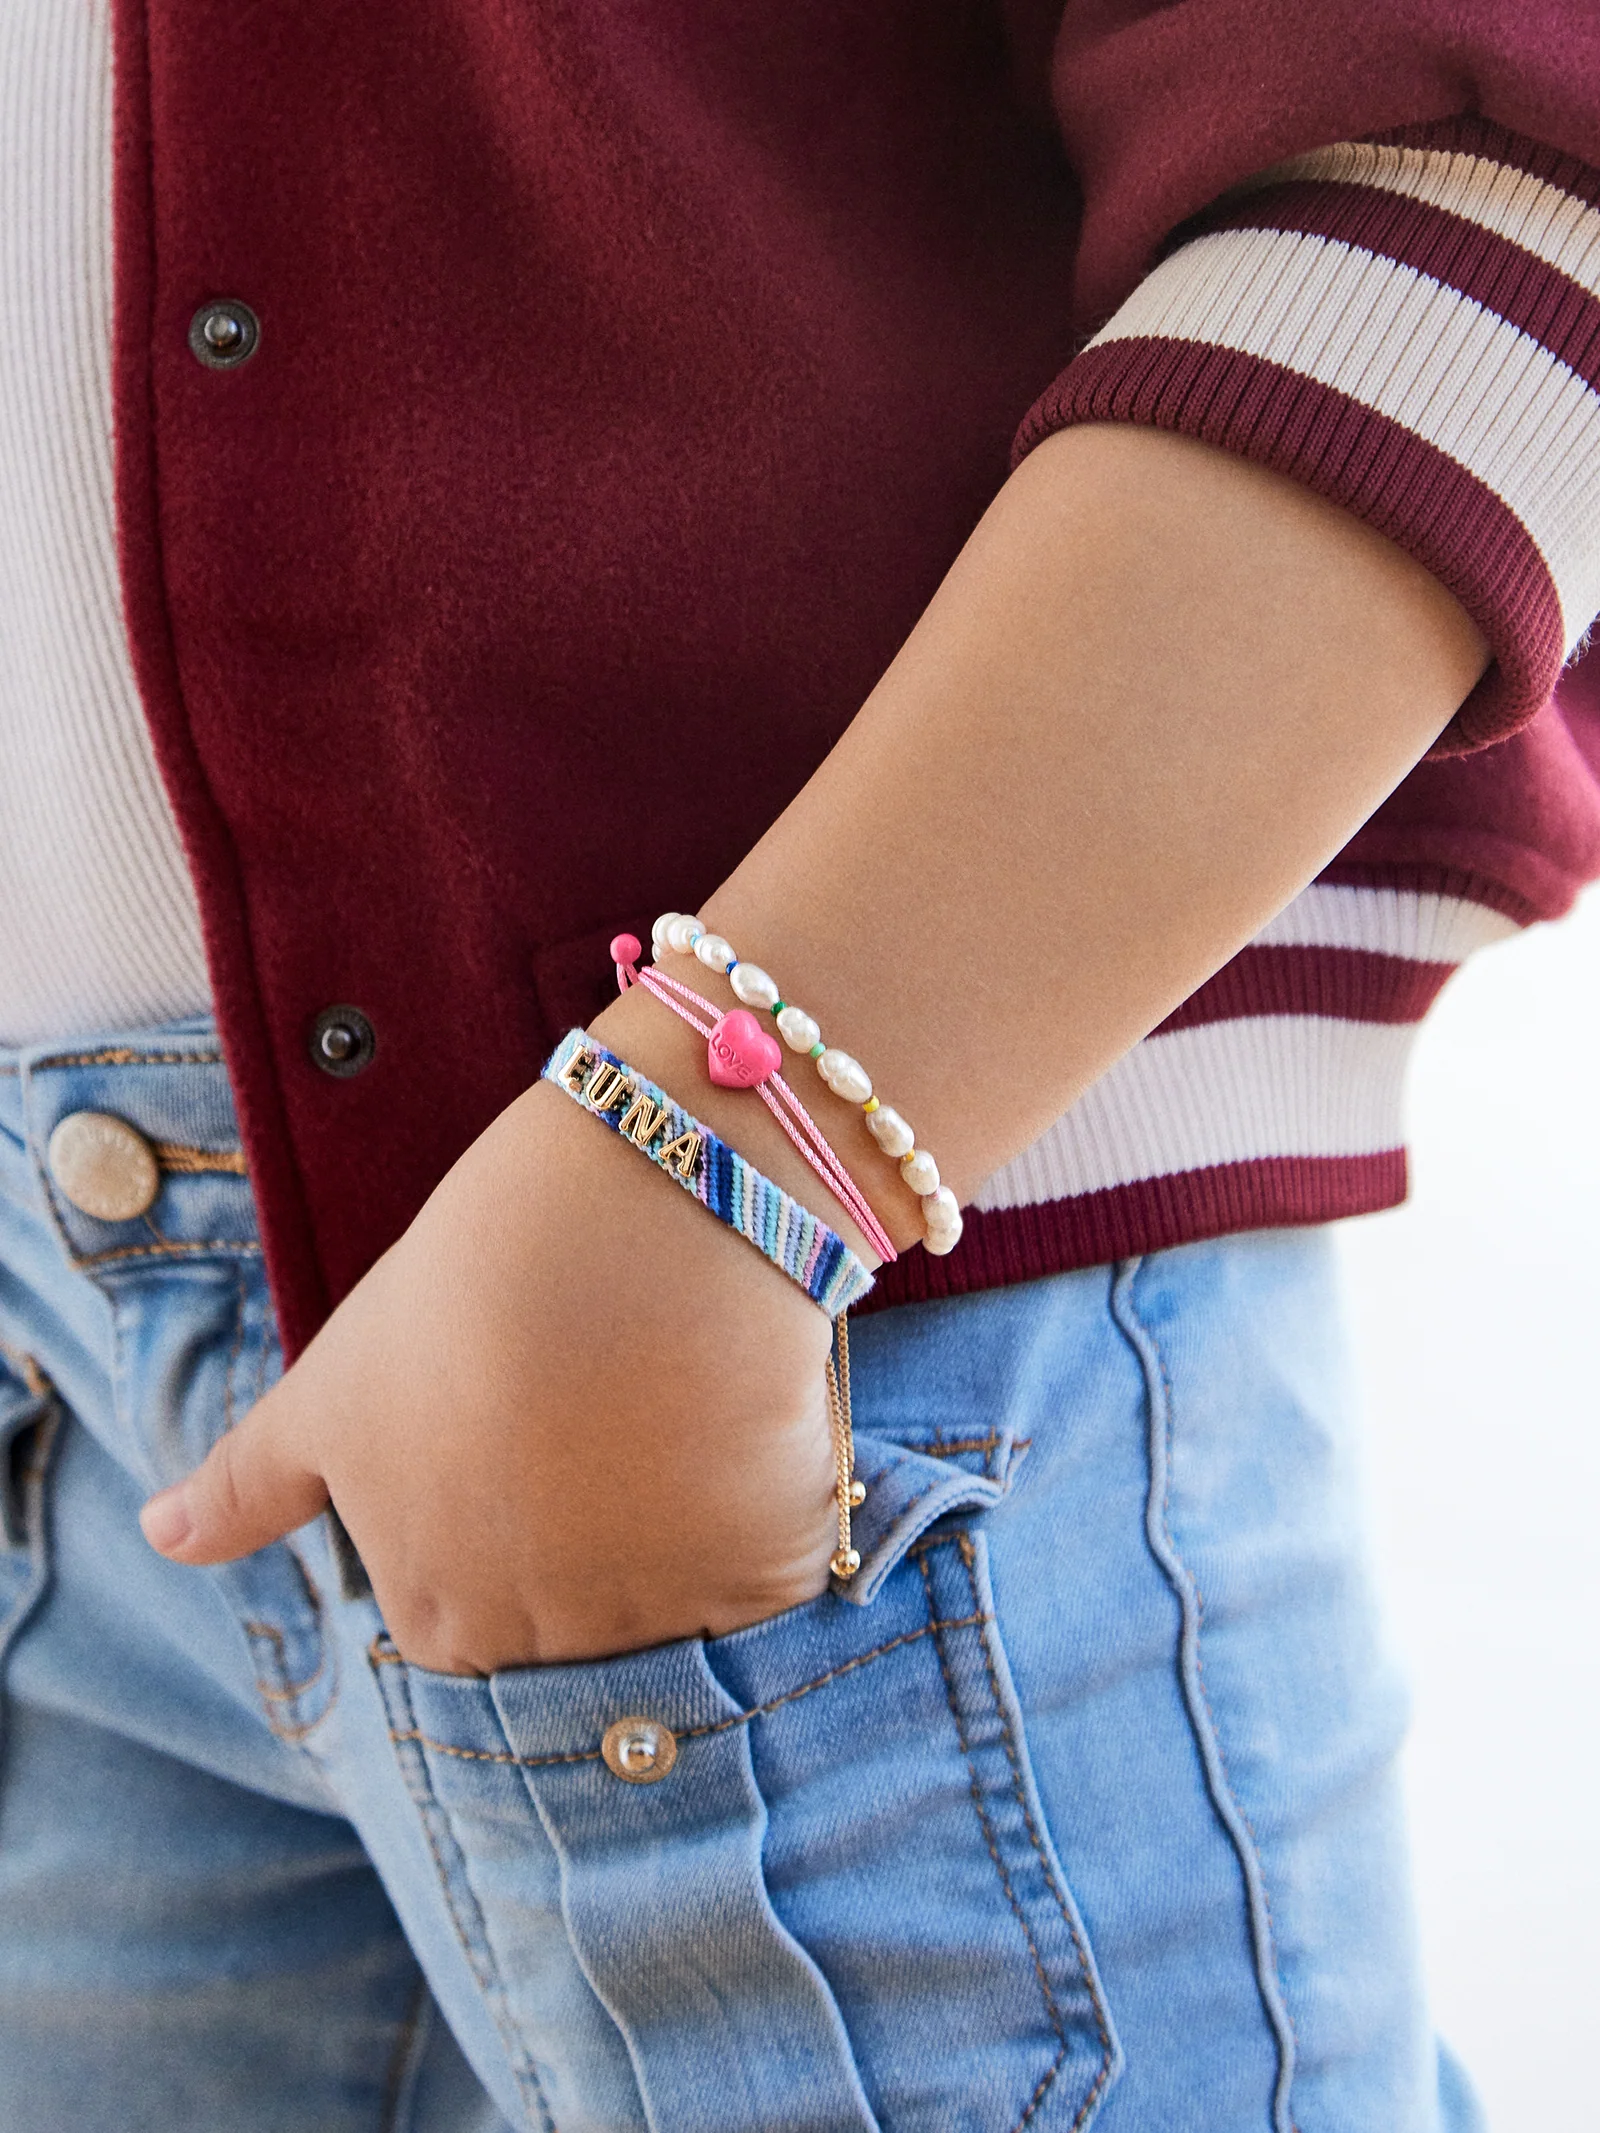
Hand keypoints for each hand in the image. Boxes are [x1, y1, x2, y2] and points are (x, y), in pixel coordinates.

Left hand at [138, 1051, 839, 1673]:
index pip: (471, 1626)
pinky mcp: (770, 1567)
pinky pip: (774, 1561)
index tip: (526, 1437)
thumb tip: (160, 1540)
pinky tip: (740, 1412)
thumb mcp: (333, 1388)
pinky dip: (768, 1500)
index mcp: (439, 1621)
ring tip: (673, 1403)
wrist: (621, 1220)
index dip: (503, 1524)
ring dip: (685, 1525)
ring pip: (683, 1598)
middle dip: (595, 1537)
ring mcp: (664, 1615)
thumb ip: (250, 1483)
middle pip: (580, 1624)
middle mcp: (548, 1648)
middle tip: (605, 1415)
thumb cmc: (460, 1295)